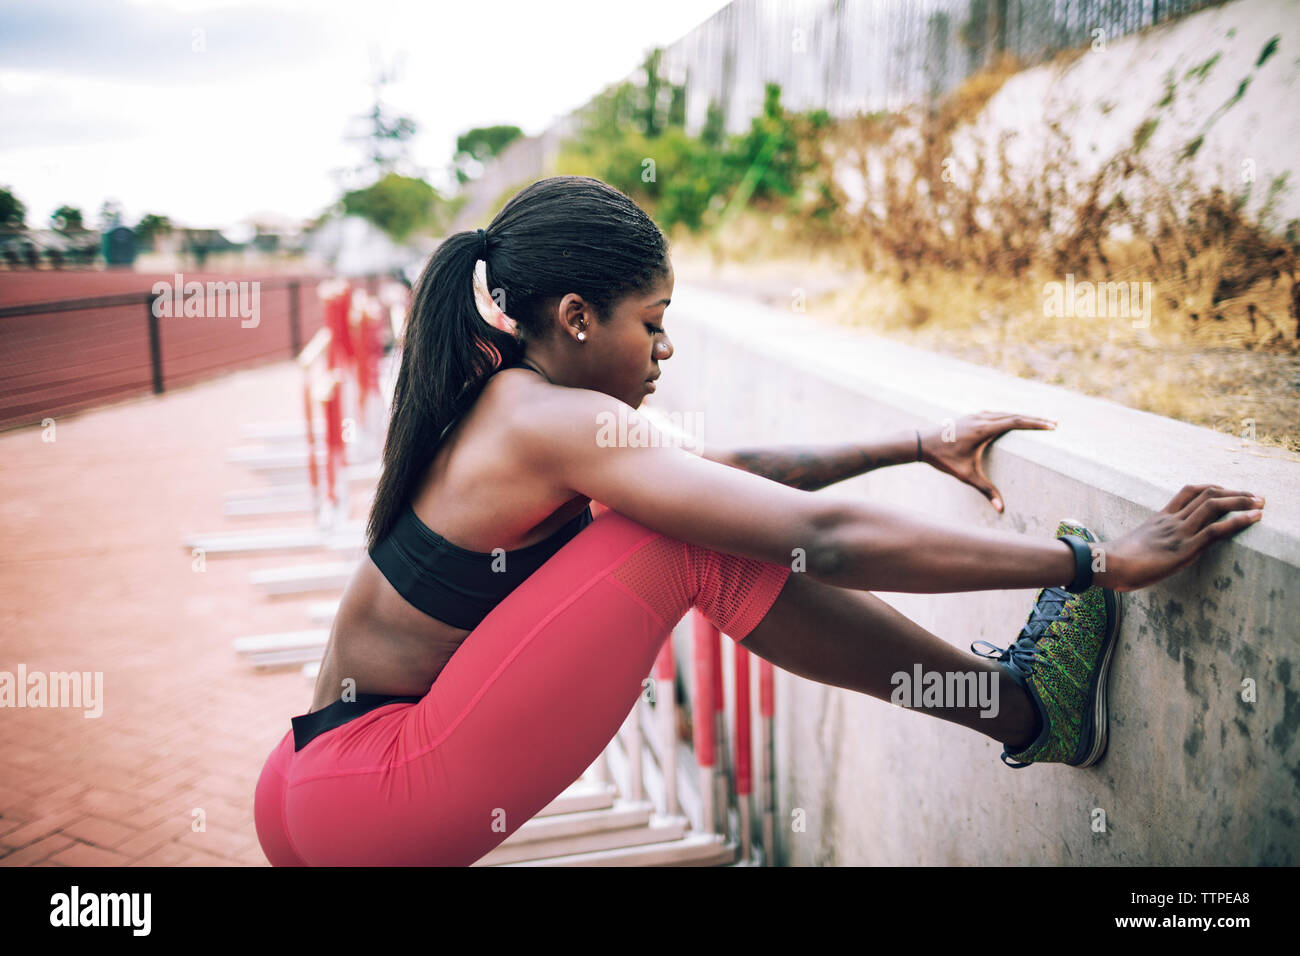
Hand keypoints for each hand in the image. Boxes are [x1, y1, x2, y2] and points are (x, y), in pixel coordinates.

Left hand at [920, 411, 1056, 512]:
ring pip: (1005, 413)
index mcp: (983, 429)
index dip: (1036, 423)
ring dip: (1022, 416)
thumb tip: (1000, 509)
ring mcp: (975, 415)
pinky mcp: (971, 417)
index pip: (1015, 422)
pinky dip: (1009, 416)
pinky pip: (995, 413)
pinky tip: (1014, 420)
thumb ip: (985, 491)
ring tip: (1040, 422)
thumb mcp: (966, 476)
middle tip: (1055, 424)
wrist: (920, 443)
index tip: (1052, 426)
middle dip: (1035, 419)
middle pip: (1014, 415)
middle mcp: (981, 418)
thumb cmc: (943, 459)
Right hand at [1096, 484, 1263, 591]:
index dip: (1211, 487)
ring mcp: (1179, 532)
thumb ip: (1147, 545)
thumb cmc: (1114, 562)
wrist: (1106, 564)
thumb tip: (1148, 555)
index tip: (1227, 490)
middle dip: (1234, 492)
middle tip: (1254, 495)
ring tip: (1260, 502)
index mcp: (1160, 518)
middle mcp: (1172, 520)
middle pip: (1206, 493)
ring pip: (1214, 506)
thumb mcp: (1133, 547)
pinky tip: (1253, 519)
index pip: (1188, 492)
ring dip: (1241, 501)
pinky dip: (1238, 522)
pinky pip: (1216, 530)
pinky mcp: (1185, 548)